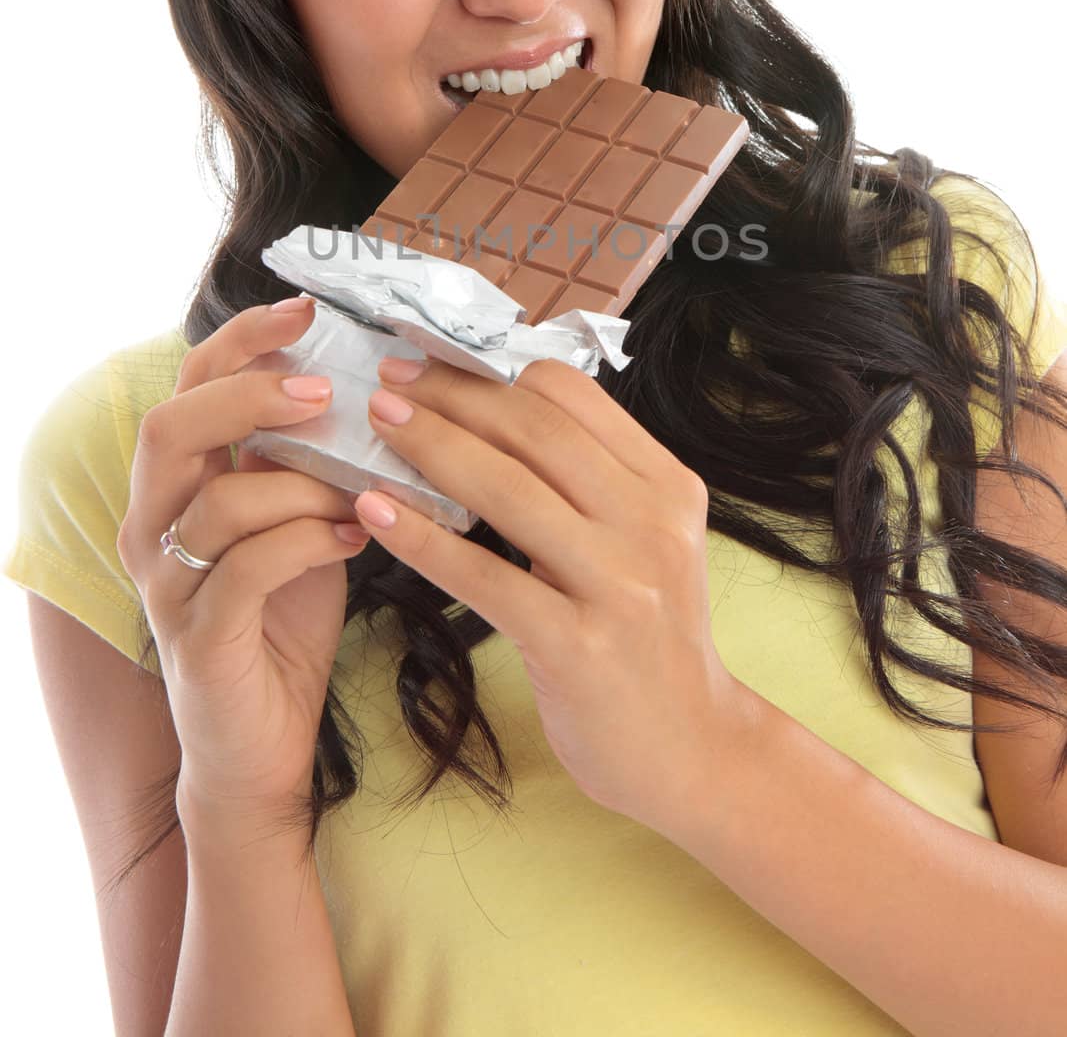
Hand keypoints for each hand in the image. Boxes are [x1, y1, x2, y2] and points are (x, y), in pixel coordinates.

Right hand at [116, 300, 371, 822]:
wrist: (259, 745)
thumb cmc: (282, 619)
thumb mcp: (296, 521)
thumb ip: (307, 461)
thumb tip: (376, 388)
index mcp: (178, 484)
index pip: (190, 385)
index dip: (241, 340)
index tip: (305, 310)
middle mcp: (155, 524)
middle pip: (173, 426)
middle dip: (250, 393)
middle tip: (325, 388)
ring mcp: (168, 583)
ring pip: (219, 500)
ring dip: (305, 482)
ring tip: (368, 488)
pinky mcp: (198, 637)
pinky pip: (250, 567)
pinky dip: (312, 540)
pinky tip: (361, 535)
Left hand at [347, 352, 742, 835]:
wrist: (693, 752)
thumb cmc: (649, 642)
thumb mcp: (643, 543)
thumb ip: (590, 483)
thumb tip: (493, 414)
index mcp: (667, 486)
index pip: (573, 397)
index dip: (495, 373)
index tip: (435, 364)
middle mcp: (651, 524)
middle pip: (535, 430)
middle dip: (454, 396)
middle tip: (391, 382)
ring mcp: (620, 585)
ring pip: (508, 490)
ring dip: (432, 448)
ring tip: (379, 426)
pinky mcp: (578, 646)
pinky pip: (484, 576)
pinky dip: (421, 538)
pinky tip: (376, 513)